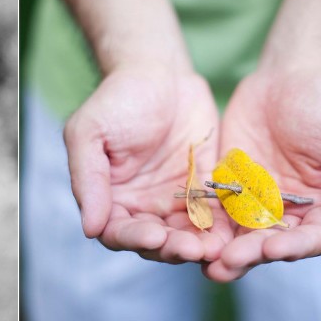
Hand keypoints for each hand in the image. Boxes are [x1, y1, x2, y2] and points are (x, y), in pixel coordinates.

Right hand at [64, 68, 231, 263]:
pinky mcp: (204, 190)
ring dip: (198, 246)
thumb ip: (88, 179)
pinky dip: (222, 228)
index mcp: (109, 197)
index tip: (154, 235)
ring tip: (213, 248)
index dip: (133, 239)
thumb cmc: (117, 98)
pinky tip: (232, 234)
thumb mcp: (89, 133)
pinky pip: (214, 216)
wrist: (159, 72)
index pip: (116, 232)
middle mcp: (140, 206)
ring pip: (185, 236)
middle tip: (191, 248)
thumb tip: (90, 227)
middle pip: (154, 243)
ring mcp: (173, 201)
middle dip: (171, 248)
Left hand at [205, 70, 320, 281]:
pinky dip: (204, 226)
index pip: (310, 238)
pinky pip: (214, 211)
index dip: (292, 247)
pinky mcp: (227, 188)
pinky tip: (187, 236)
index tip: (272, 249)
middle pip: (270, 244)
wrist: (286, 75)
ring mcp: (255, 202)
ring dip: (223, 251)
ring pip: (239, 235)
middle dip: (250, 255)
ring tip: (207, 264)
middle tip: (227, 263)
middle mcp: (288, 212)